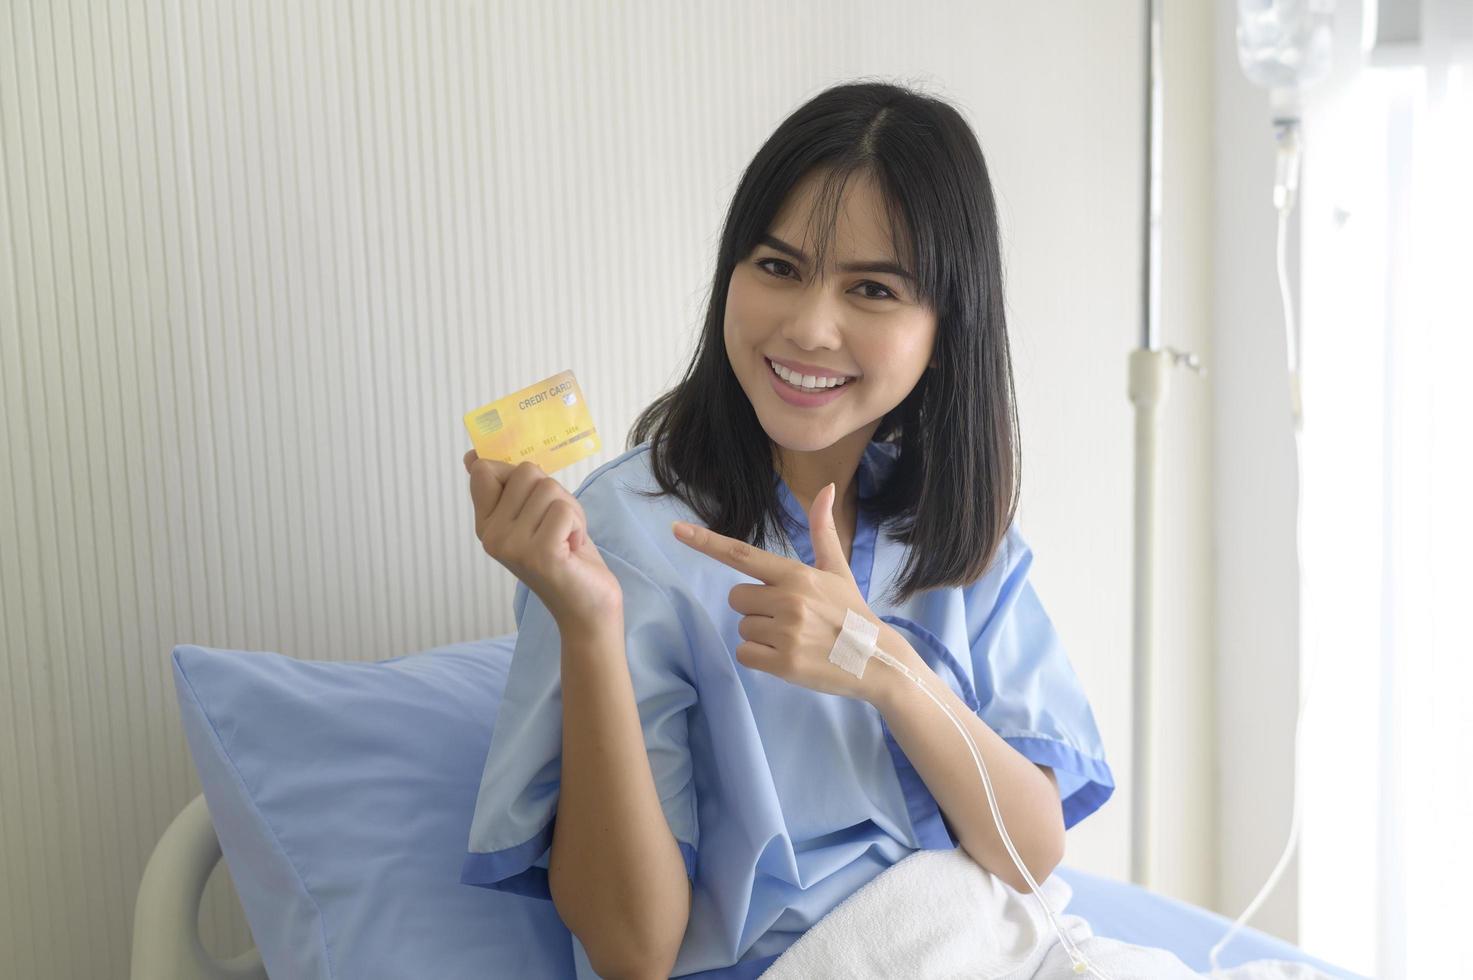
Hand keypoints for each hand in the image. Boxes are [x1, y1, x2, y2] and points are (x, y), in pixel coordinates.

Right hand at [464, 449, 621, 628]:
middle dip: (554, 493)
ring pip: (549, 489)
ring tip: (567, 539)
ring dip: (570, 511)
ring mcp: (512, 546)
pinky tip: (572, 550)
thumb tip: (472, 457)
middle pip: (526, 472)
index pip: (484, 471)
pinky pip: (564, 510)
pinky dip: (578, 525)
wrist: (587, 605)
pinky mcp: (539, 554)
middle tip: (558, 526)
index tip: (532, 501)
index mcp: (485, 524)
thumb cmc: (565, 555)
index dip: (516, 474)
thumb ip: (508, 488)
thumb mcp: (532, 515)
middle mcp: (491, 536)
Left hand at [672, 482, 885, 702]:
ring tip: (794, 639)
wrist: (877, 660)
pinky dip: (760, 659)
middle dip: (755, 608)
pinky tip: (788, 657)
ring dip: (760, 635)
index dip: (706, 542)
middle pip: (737, 597)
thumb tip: (825, 487)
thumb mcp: (838, 570)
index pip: (742, 554)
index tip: (677, 530)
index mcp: (796, 574)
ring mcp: (785, 632)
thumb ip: (822, 531)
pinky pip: (745, 654)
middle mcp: (787, 599)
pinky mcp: (783, 662)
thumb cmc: (852, 613)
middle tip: (788, 619)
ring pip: (742, 627)